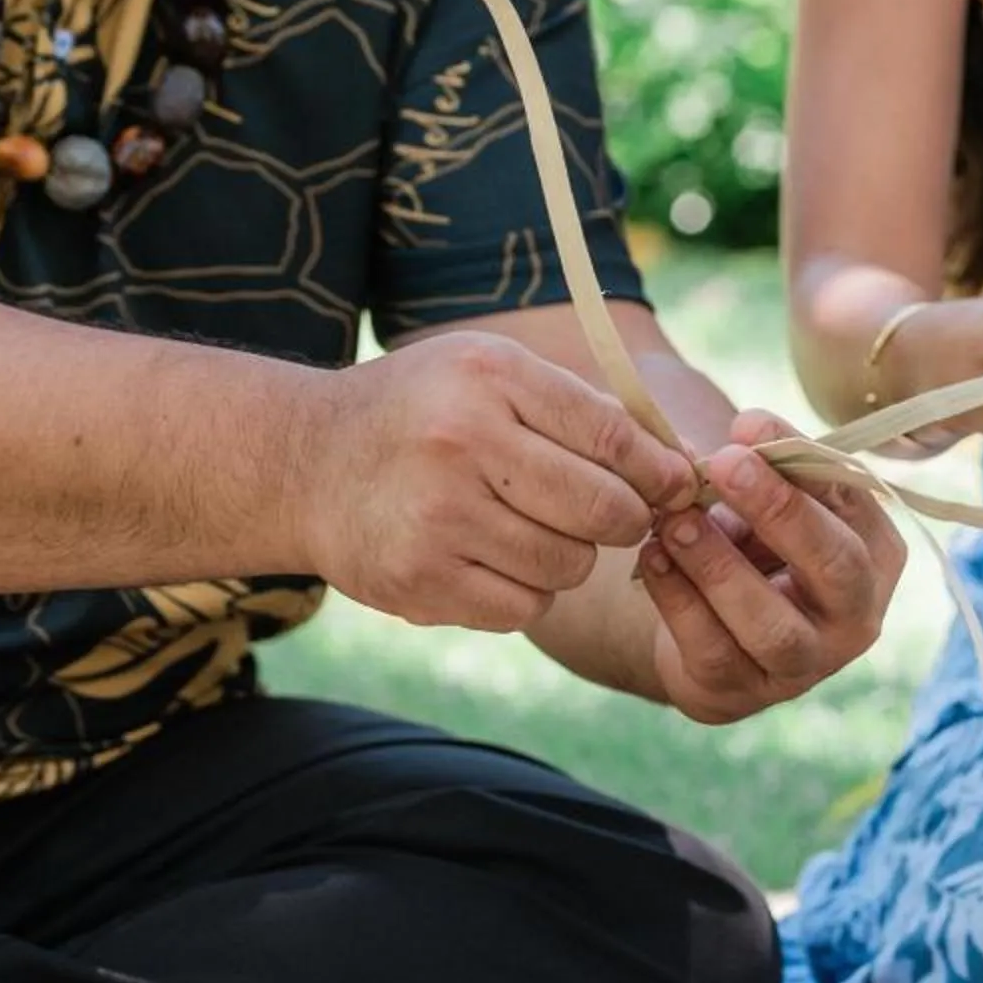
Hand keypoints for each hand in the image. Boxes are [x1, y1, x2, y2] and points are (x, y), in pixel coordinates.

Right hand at [305, 331, 694, 632]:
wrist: (304, 463)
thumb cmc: (422, 412)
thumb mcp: (490, 374)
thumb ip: (579, 410)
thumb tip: (678, 463)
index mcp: (492, 378)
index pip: (613, 437)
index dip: (659, 471)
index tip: (676, 487)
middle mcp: (463, 442)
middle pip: (603, 509)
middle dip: (625, 521)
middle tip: (612, 517)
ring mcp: (438, 517)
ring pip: (569, 565)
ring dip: (570, 558)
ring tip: (533, 530)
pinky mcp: (420, 580)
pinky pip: (524, 608)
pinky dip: (526, 593)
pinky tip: (494, 560)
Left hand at [637, 409, 908, 723]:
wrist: (710, 628)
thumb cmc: (752, 546)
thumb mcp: (767, 503)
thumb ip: (764, 466)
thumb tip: (745, 430)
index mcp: (877, 553)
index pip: (852, 500)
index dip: (802, 461)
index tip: (746, 424)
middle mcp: (858, 615)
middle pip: (835, 566)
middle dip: (780, 511)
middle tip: (723, 465)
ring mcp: (806, 665)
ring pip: (771, 624)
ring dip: (718, 566)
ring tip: (674, 520)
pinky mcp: (746, 694)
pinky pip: (714, 650)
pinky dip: (678, 600)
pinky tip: (652, 559)